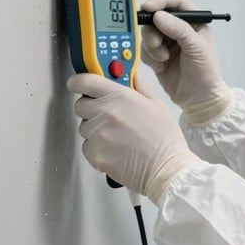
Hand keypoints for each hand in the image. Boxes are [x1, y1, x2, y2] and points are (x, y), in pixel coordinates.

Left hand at [67, 72, 199, 202]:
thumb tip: (132, 76)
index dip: (78, 82)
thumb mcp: (156, 104)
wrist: (166, 168)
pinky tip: (115, 150)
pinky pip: (87, 147)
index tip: (77, 84)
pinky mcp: (95, 154)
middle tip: (107, 116)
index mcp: (119, 96)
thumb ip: (140, 86)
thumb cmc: (164, 139)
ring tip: (117, 137)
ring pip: (84, 127)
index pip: (85, 81)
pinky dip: (97, 149)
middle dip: (90, 109)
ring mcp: (98, 134)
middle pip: (80, 105)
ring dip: (94, 130)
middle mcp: (105, 113)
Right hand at [140, 0, 232, 123]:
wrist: (198, 100)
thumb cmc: (205, 72)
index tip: (148, 8)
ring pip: (147, 34)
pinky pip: (144, 49)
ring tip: (163, 59)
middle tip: (157, 43)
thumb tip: (158, 16)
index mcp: (192, 21)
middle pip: (155, 17)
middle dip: (152, 30)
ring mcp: (166, 42)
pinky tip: (161, 66)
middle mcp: (178, 29)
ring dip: (152, 46)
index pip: (174, 2)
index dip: (160, 1)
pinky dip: (150, 57)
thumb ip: (179, 29)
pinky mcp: (156, 56)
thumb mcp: (196, 47)